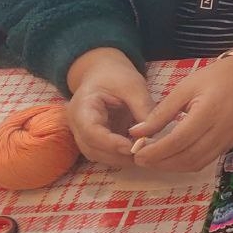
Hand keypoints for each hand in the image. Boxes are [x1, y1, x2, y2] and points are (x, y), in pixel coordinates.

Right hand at [64, 49, 154, 167]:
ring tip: (143, 155)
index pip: (90, 131)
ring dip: (119, 159)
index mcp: (82, 107)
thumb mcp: (133, 85)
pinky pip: (103, 153)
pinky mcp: (94, 139)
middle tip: (144, 155)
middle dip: (117, 155)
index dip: (109, 143)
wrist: (103, 73)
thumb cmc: (116, 76)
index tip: (130, 148)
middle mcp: (77, 124)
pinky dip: (119, 156)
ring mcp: (84, 134)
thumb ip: (143, 107)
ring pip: (97, 154)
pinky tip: (137, 153)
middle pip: (91, 148)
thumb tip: (154, 134)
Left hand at [130, 57, 232, 171]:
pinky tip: (173, 157)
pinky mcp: (230, 144)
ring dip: (173, 167)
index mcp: (209, 111)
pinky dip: (186, 164)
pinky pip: (206, 161)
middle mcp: (222, 129)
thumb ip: (161, 112)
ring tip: (154, 161)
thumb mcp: (184, 88)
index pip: (179, 140)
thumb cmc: (214, 78)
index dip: (157, 151)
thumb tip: (136, 133)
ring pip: (197, 163)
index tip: (137, 154)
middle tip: (141, 159)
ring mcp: (228, 139)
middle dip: (161, 162)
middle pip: (188, 156)